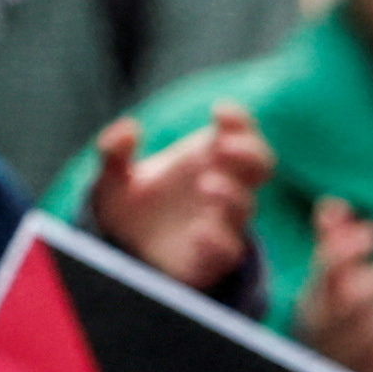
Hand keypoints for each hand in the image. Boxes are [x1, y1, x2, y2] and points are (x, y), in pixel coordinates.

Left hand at [84, 102, 268, 296]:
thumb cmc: (129, 209)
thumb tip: (128, 129)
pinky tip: (200, 232)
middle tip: (225, 148)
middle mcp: (222, 187)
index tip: (218, 112)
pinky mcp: (213, 259)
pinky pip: (229, 250)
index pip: (238, 133)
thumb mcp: (112, 179)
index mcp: (205, 158)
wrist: (124, 257)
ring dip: (232, 194)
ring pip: (246, 206)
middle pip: (259, 165)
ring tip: (207, 185)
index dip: (237, 120)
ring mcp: (222, 223)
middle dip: (249, 153)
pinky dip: (219, 240)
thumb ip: (114, 152)